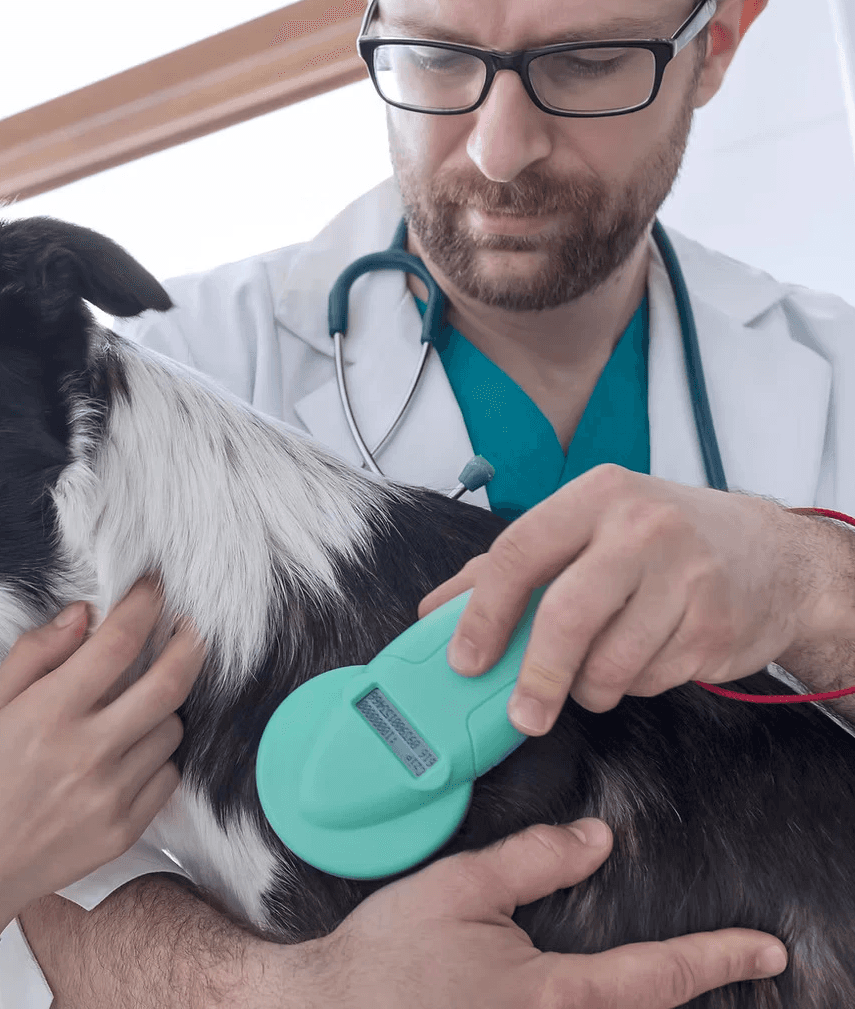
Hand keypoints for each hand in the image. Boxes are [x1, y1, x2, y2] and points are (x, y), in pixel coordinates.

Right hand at [0, 580, 203, 960]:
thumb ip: (35, 654)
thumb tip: (84, 613)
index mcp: (49, 713)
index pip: (119, 643)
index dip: (145, 605)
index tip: (154, 588)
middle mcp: (87, 752)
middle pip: (170, 682)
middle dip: (190, 643)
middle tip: (190, 627)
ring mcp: (111, 794)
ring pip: (172, 728)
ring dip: (164, 705)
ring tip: (137, 703)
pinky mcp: (126, 829)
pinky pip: (168, 775)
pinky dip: (157, 755)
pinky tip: (129, 751)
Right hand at [309, 818, 786, 1007]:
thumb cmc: (391, 955)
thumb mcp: (461, 887)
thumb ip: (535, 860)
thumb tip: (596, 840)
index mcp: (556, 994)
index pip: (660, 975)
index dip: (719, 957)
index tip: (765, 949)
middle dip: (691, 986)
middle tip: (732, 961)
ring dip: (645, 1002)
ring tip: (666, 974)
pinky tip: (591, 995)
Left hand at [419, 465, 823, 735]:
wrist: (773, 556)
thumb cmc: (659, 541)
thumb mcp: (586, 528)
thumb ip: (509, 566)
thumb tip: (435, 611)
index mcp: (596, 495)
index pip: (519, 553)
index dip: (483, 614)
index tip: (465, 660)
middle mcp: (643, 528)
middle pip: (567, 615)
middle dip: (536, 676)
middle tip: (522, 714)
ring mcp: (687, 577)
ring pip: (611, 661)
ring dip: (588, 687)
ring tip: (590, 676)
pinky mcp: (715, 627)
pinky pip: (650, 679)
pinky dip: (632, 685)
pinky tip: (641, 660)